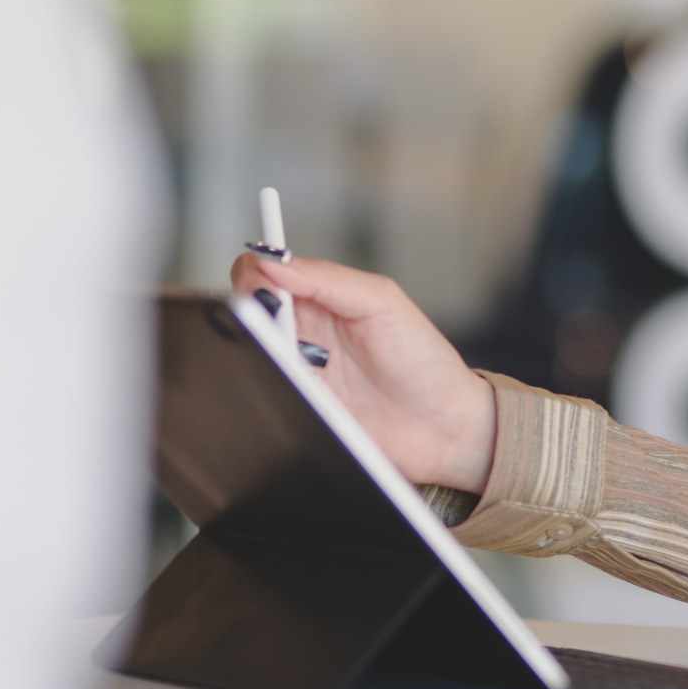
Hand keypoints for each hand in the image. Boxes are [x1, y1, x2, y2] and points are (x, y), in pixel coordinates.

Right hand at [232, 252, 497, 495]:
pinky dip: (264, 388)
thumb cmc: (421, 358)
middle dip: (251, 315)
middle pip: (245, 312)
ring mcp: (293, 373)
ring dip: (259, 354)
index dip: (253, 274)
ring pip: (245, 354)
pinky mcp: (293, 410)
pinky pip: (259, 394)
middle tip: (278, 328)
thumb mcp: (381, 302)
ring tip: (299, 363)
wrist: (442, 426)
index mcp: (317, 297)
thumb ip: (328, 279)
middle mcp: (298, 332)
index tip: (263, 285)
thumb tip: (273, 262)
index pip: (261, 273)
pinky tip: (295, 390)